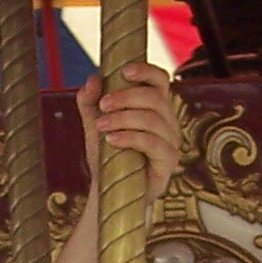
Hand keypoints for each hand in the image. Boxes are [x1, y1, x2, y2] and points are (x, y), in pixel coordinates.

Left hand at [78, 62, 182, 200]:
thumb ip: (89, 102)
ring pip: (153, 119)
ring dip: (123, 118)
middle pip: (155, 97)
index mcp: (155, 107)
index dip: (146, 71)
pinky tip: (111, 140)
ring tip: (101, 126)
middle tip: (103, 105)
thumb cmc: (108, 156)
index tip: (124, 71)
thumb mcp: (94, 125)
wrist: (109, 191)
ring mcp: (171, 141)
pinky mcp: (168, 162)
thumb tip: (93, 78)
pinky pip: (153, 143)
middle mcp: (168, 121)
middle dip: (126, 97)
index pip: (160, 81)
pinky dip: (130, 138)